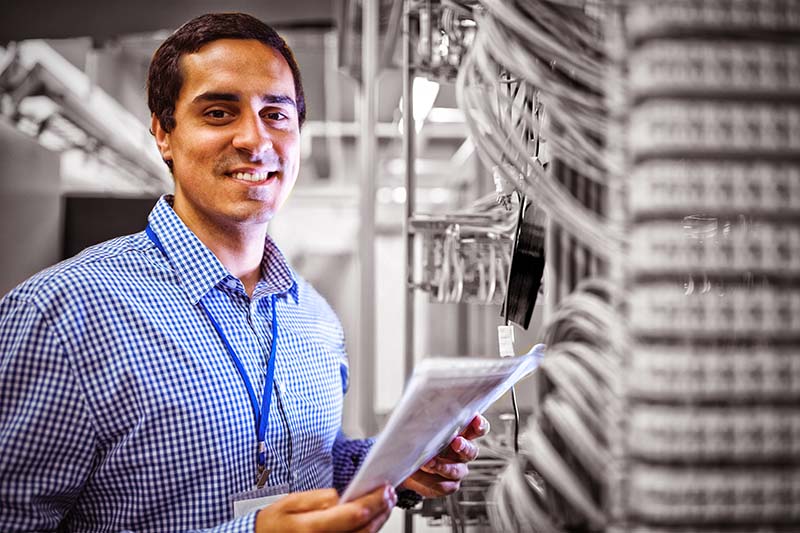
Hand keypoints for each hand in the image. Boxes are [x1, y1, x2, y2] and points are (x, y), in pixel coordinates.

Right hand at [255, 484, 395, 532]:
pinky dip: (367, 532)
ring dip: (378, 522)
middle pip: (364, 530)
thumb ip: (317, 499)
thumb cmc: (274, 524)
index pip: (353, 515)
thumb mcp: (290, 503)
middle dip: (381, 511)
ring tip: (385, 505)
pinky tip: (371, 521)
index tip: (384, 489)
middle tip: (390, 495)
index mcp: (311, 529)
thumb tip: (340, 496)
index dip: (374, 501)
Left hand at [399, 414, 489, 498]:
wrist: (406, 465)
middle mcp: (461, 453)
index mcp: (460, 435)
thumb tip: (416, 415)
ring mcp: (456, 471)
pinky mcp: (447, 486)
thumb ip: (424, 422)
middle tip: (455, 442)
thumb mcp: (419, 428)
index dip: (480, 425)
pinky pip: (443, 486)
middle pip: (471, 451)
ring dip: (442, 466)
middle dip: (464, 447)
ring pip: (457, 471)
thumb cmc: (416, 441)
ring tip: (427, 462)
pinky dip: (428, 480)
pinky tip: (417, 474)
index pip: (477, 429)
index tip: (476, 419)